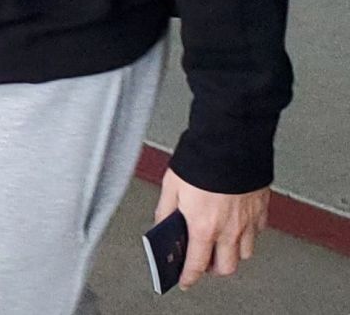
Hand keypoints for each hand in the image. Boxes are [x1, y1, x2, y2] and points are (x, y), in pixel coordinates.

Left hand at [155, 169, 269, 289]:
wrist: (230, 141)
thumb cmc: (200, 159)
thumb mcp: (171, 184)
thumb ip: (166, 209)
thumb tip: (162, 224)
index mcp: (203, 226)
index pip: (196, 265)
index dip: (189, 277)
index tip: (185, 281)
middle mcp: (228, 229)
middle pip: (226, 267)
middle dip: (214, 268)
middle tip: (203, 259)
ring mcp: (248, 221)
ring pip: (244, 253)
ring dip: (232, 252)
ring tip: (220, 241)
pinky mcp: (260, 209)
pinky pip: (257, 232)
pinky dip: (247, 233)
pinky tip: (237, 223)